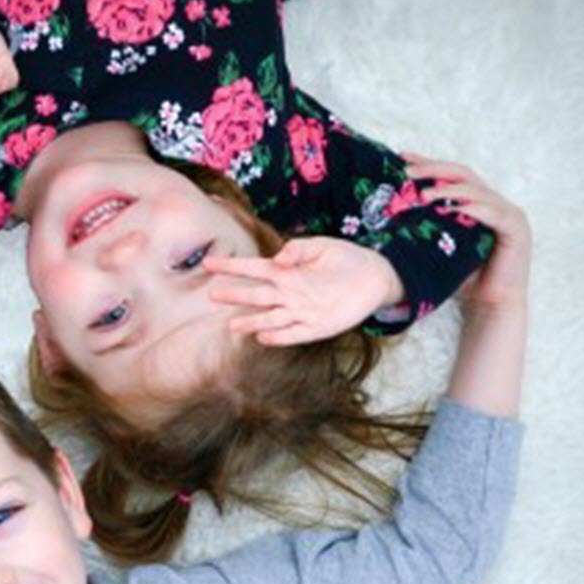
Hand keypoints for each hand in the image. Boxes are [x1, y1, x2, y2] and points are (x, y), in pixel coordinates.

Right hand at [204, 237, 403, 345]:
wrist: (374, 278)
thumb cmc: (345, 259)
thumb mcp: (321, 245)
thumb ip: (297, 249)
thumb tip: (277, 259)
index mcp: (287, 272)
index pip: (253, 269)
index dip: (231, 267)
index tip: (209, 264)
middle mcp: (290, 294)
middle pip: (257, 296)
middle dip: (235, 295)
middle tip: (212, 296)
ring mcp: (302, 312)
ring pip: (271, 319)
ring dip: (252, 322)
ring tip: (232, 325)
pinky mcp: (317, 327)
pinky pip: (294, 334)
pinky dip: (279, 337)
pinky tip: (263, 338)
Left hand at [404, 154, 530, 312]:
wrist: (490, 307)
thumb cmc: (462, 278)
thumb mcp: (439, 247)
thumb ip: (425, 227)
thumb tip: (386, 214)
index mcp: (476, 202)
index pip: (450, 175)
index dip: (427, 164)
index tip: (400, 158)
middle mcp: (494, 202)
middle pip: (463, 175)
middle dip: (434, 170)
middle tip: (407, 171)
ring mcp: (508, 213)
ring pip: (477, 191)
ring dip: (450, 190)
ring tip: (424, 194)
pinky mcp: (517, 229)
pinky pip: (494, 213)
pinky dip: (474, 208)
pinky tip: (455, 208)